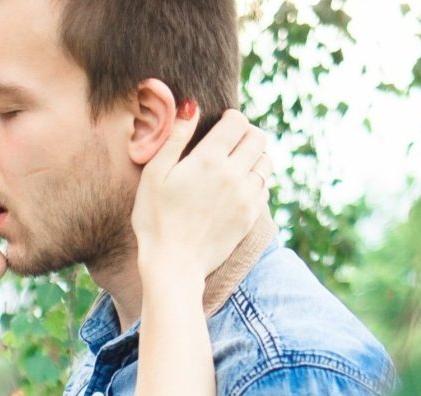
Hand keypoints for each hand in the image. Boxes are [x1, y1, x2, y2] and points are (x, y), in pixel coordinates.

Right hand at [131, 104, 272, 287]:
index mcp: (209, 160)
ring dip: (255, 157)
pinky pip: (265, 188)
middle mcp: (234, 175)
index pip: (238, 122)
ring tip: (236, 164)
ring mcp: (246, 197)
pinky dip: (256, 182)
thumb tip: (191, 107)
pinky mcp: (251, 217)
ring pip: (266, 162)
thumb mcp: (154, 175)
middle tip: (229, 143)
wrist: (173, 264)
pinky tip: (237, 188)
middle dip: (246, 134)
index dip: (230, 118)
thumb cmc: (155, 219)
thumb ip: (175, 138)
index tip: (220, 125)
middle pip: (258, 137)